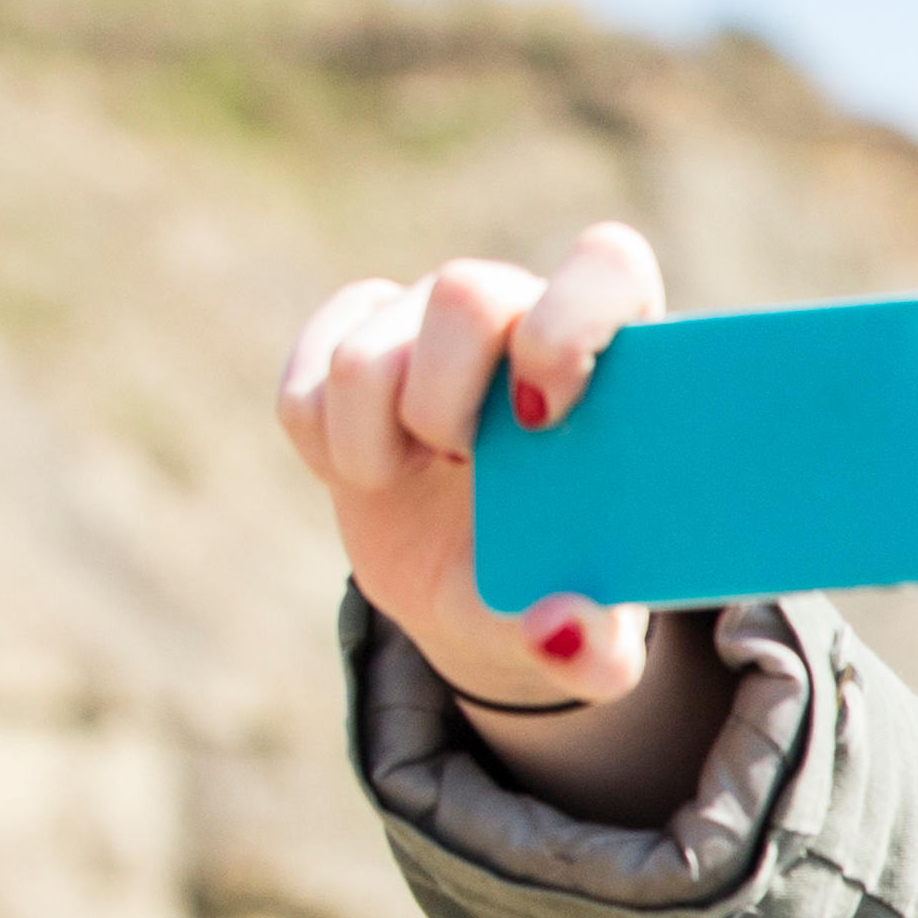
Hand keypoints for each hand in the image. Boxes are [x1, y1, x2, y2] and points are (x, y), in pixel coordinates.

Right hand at [274, 222, 717, 817]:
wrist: (479, 597)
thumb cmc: (556, 591)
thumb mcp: (589, 644)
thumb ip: (595, 650)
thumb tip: (564, 630)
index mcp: (613, 360)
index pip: (606, 268)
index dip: (570, 320)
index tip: (539, 417)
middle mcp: (522, 317)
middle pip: (469, 290)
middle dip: (449, 395)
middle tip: (464, 466)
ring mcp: (429, 323)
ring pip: (368, 349)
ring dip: (378, 443)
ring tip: (423, 480)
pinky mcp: (349, 346)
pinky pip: (304, 387)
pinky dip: (327, 449)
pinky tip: (377, 474)